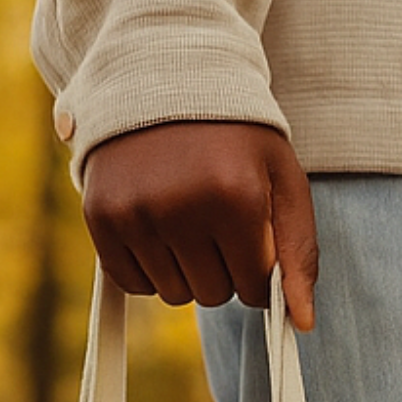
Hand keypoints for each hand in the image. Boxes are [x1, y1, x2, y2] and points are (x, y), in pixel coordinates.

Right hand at [80, 121, 319, 329]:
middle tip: (215, 219)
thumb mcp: (282, 179)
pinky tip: (156, 225)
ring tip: (185, 216)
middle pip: (213, 295)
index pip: (253, 288)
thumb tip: (301, 324)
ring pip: (174, 294)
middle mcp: (181, 207)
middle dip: (222, 269)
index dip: (256, 267)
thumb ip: (299, 252)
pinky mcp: (100, 217)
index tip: (249, 231)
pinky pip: (132, 283)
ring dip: (185, 270)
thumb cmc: (235, 136)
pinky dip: (148, 267)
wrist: (162, 78)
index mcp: (235, 196)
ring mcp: (136, 213)